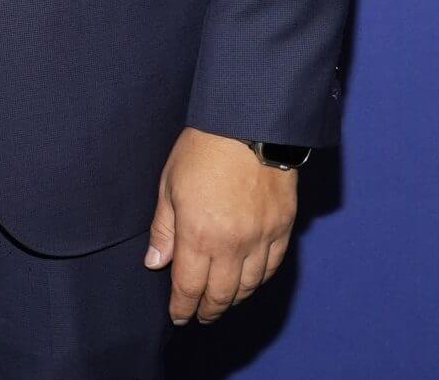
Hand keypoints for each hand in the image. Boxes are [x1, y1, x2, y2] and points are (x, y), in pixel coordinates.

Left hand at [142, 126, 296, 324]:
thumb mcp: (170, 184)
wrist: (250, 122)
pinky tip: (249, 281)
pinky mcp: (283, 227)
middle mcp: (232, 244)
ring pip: (249, 286)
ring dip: (234, 299)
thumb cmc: (204, 148)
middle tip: (200, 315)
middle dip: (208, 310)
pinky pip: (273, 266)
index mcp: (198, 234)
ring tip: (222, 302)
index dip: (182, 307)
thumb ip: (164, 228)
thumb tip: (155, 262)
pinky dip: (259, 280)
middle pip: (221, 295)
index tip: (178, 316)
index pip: (189, 287)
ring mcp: (261, 237)